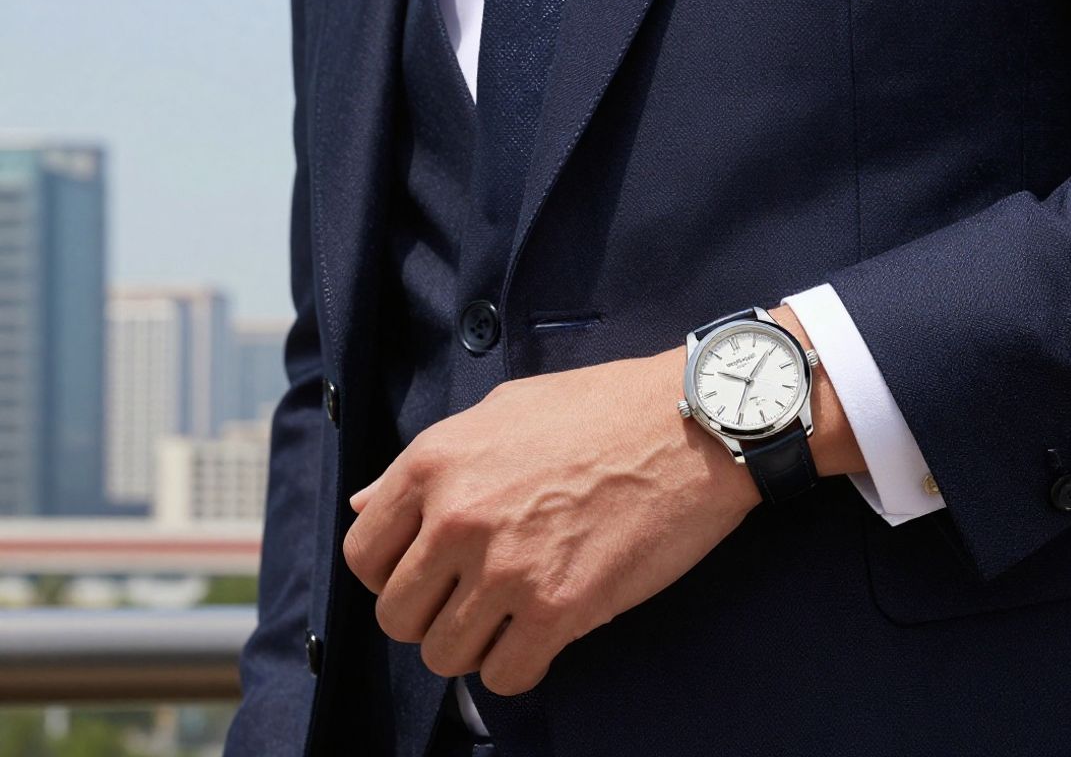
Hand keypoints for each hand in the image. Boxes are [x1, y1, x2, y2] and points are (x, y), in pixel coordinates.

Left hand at [342, 306, 863, 695]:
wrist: (692, 424)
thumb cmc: (603, 409)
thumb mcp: (500, 411)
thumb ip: (426, 464)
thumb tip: (367, 506)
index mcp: (434, 464)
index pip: (363, 557)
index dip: (391, 576)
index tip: (428, 577)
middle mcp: (458, 519)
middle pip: (398, 617)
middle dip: (432, 617)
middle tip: (474, 602)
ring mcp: (508, 568)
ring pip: (444, 656)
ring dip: (475, 646)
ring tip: (512, 618)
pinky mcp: (561, 608)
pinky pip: (505, 677)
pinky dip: (519, 668)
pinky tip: (544, 636)